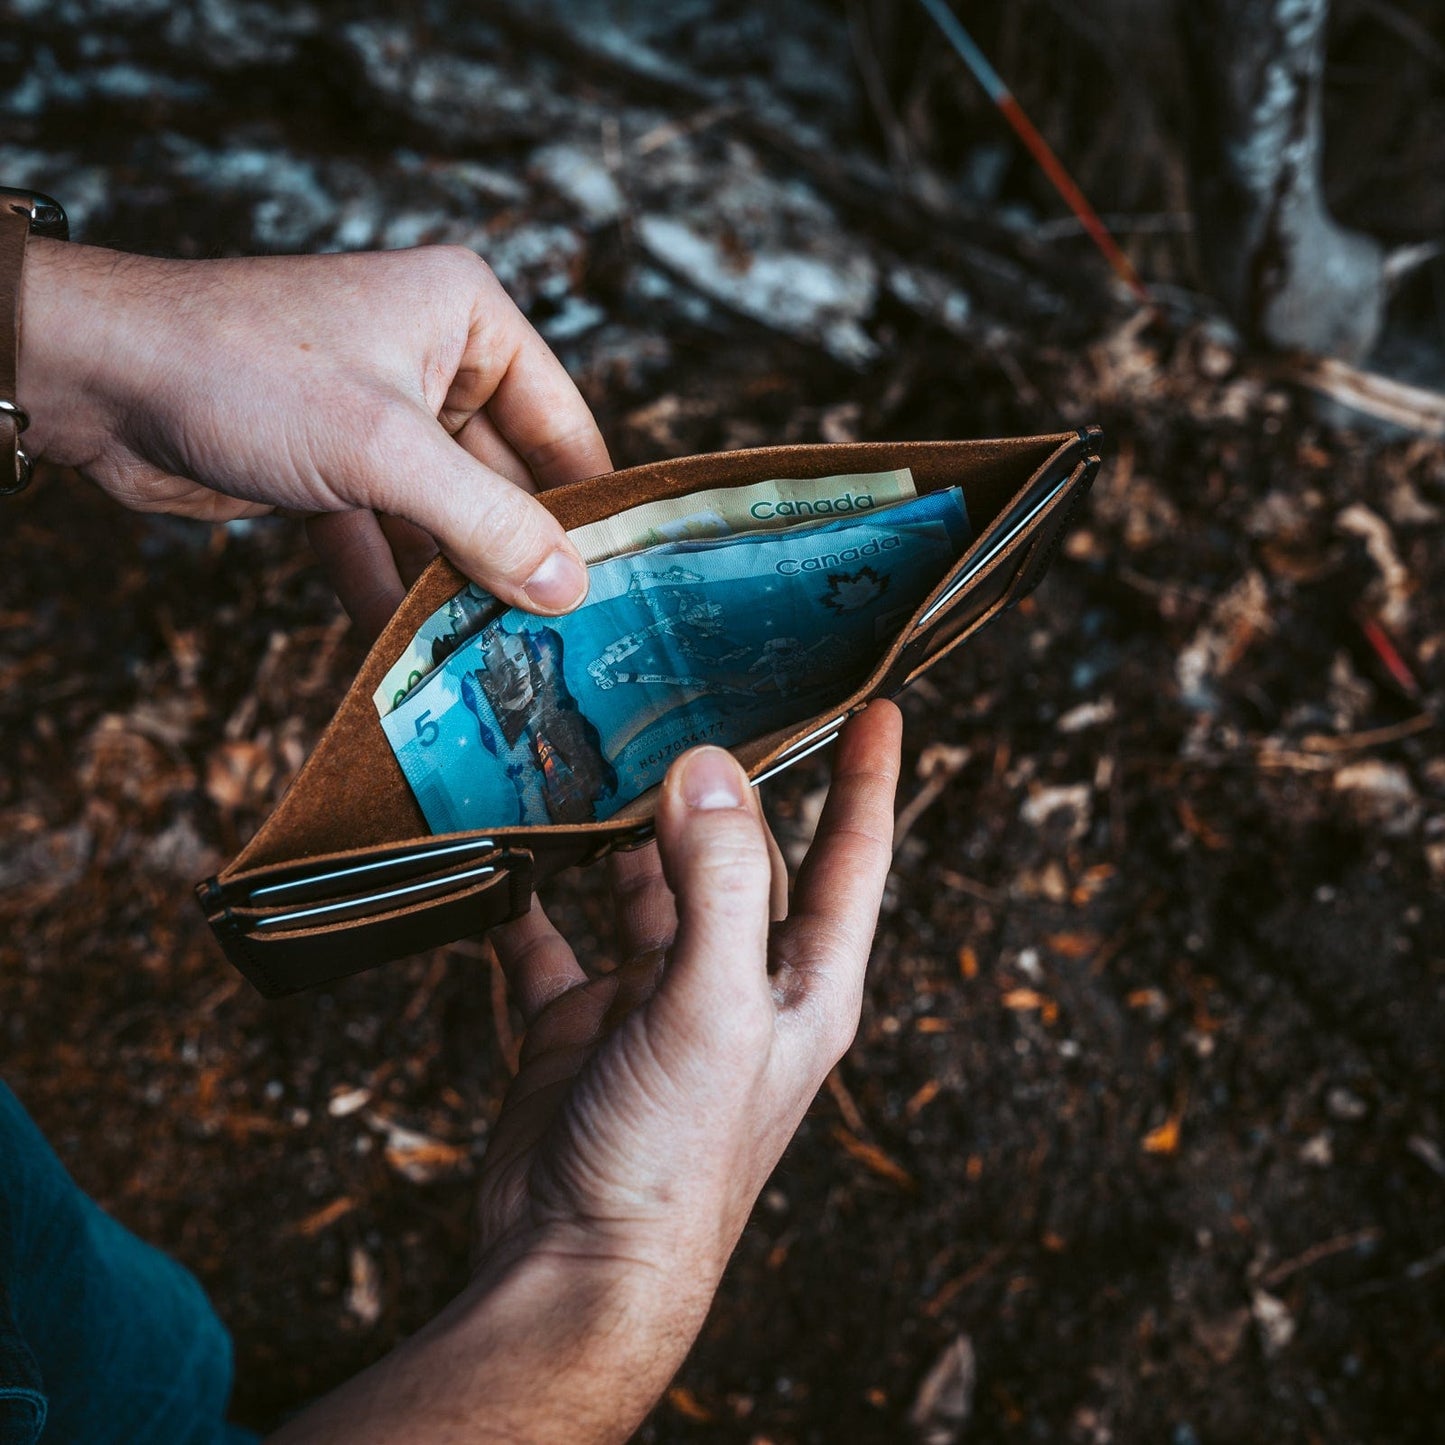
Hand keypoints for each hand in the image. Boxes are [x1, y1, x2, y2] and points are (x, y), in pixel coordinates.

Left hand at [18, 240, 609, 634]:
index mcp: (465, 319)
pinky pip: (382, 537)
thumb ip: (485, 520)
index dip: (587, 503)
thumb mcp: (385, 448)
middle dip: (515, 557)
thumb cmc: (243, 370)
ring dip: (454, 584)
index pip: (560, 421)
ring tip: (493, 656)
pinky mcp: (332, 466)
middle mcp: (430, 361)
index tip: (617, 581)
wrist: (99, 380)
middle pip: (502, 479)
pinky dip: (387, 587)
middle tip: (555, 636)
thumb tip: (570, 587)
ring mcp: (379, 417)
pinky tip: (406, 650)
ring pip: (442, 516)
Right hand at [476, 701, 902, 1432]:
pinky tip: (506, 860)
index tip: (879, 706)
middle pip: (738, 861)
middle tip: (693, 705)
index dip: (869, 779)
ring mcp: (654, 1005)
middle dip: (718, 791)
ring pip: (640, 890)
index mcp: (800, 983)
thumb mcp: (714, 1009)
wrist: (574, 1270)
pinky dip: (531, 905)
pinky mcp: (580, 1029)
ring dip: (617, 838)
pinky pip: (552, 945)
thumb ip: (720, 884)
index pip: (851, 858)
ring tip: (589, 762)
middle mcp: (734, 985)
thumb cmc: (674, 1162)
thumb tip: (707, 769)